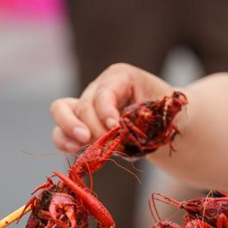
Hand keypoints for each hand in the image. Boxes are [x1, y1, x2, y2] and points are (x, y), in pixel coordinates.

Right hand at [50, 63, 173, 152]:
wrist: (166, 125)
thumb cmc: (166, 115)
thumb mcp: (164, 112)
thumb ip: (145, 118)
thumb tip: (120, 129)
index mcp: (120, 77)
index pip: (104, 92)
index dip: (106, 110)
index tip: (115, 128)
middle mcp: (98, 88)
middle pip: (83, 104)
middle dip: (92, 125)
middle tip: (103, 141)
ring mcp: (87, 105)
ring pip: (61, 109)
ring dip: (68, 128)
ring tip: (83, 142)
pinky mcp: (81, 125)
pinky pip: (61, 130)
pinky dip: (63, 140)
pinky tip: (74, 150)